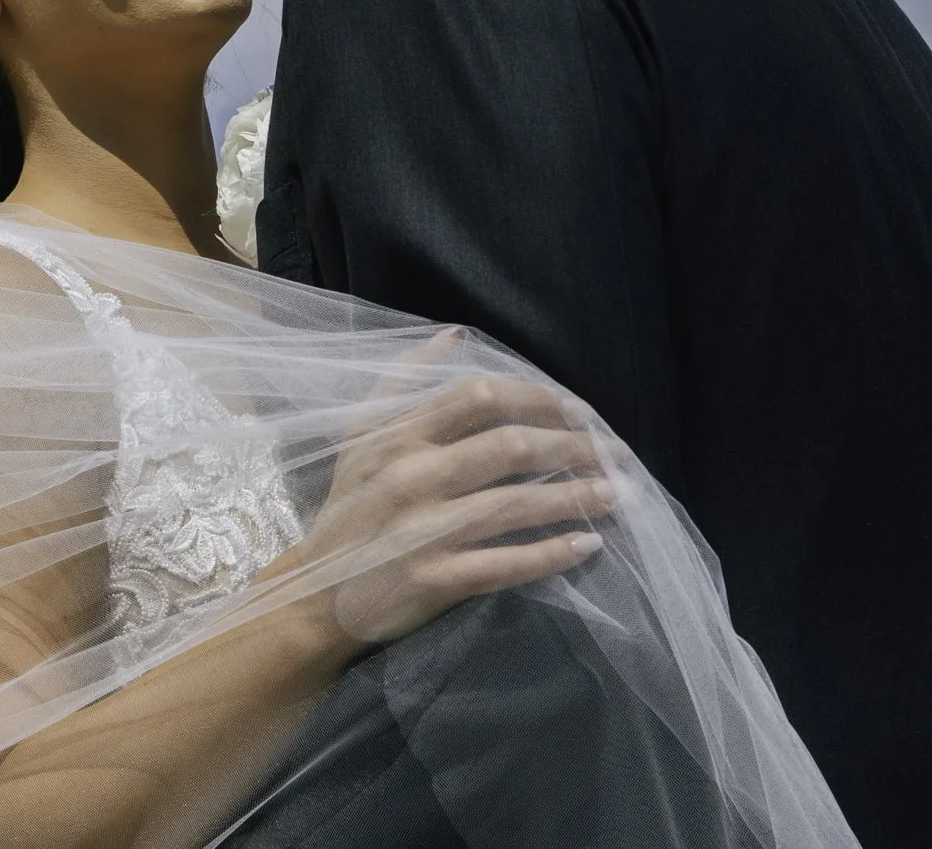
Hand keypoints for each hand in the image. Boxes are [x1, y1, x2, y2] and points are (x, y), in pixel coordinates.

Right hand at [291, 334, 616, 646]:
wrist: (315, 595)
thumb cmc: (350, 510)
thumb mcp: (361, 438)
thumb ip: (402, 383)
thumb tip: (453, 336)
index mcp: (395, 437)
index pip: (477, 397)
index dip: (536, 398)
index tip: (578, 410)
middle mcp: (410, 477)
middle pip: (507, 447)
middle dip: (572, 446)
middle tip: (614, 454)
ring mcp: (422, 531)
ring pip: (514, 505)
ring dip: (574, 497)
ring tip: (616, 495)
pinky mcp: (434, 581)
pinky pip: (505, 564)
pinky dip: (551, 554)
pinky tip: (586, 545)